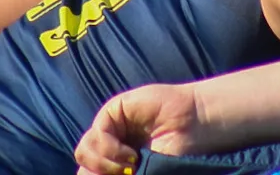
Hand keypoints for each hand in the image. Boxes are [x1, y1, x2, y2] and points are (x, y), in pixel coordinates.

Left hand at [74, 83, 206, 174]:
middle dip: (98, 173)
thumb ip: (118, 173)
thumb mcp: (146, 171)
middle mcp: (110, 145)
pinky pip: (97, 135)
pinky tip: (131, 154)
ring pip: (84, 151)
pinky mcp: (114, 111)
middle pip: (84, 165)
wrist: (194, 127)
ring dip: (104, 164)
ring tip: (129, 166)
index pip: (90, 174)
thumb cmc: (177, 154)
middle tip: (123, 174)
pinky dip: (110, 150)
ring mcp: (111, 128)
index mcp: (116, 162)